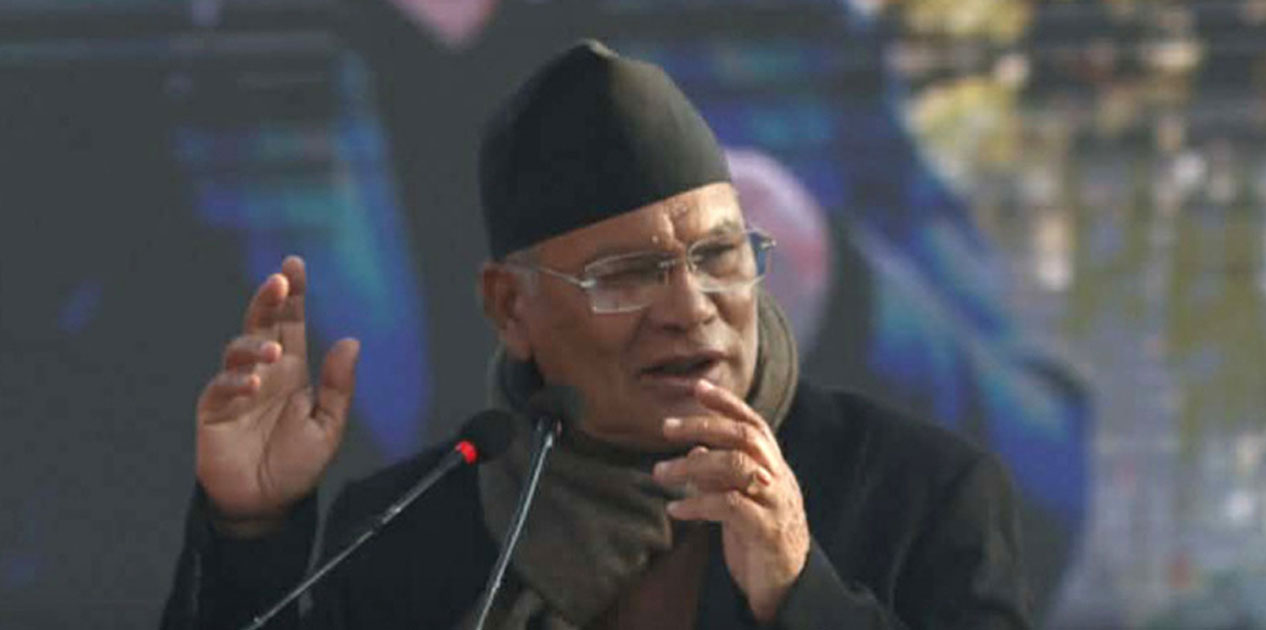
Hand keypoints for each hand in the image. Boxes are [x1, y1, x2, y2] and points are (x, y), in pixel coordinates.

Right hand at [195, 256, 359, 537]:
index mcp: (292, 371)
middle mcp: (263, 372)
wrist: (266, 505)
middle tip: (279, 281)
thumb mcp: (328, 426)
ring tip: (272, 353)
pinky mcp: (215, 411)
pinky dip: (236, 382)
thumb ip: (338, 386)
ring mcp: (236, 389)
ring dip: (255, 346)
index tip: (294, 265)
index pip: (290, 323)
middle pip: (261, 324)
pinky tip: (253, 384)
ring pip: (238, 351)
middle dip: (268, 299)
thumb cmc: (296, 465)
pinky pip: (221, 388)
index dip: (292, 295)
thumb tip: (351, 341)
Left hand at [652, 380, 809, 623]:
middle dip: (704, 425)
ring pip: (737, 467)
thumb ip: (721, 476)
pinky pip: (729, 506)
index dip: (727, 403)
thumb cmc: (759, 537)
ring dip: (691, 467)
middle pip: (745, 437)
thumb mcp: (739, 500)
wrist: (787, 583)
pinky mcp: (766, 530)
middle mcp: (778, 477)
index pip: (753, 424)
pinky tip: (675, 510)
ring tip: (659, 473)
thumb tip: (694, 451)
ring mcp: (775, 502)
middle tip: (665, 427)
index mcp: (772, 466)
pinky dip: (697, 504)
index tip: (698, 387)